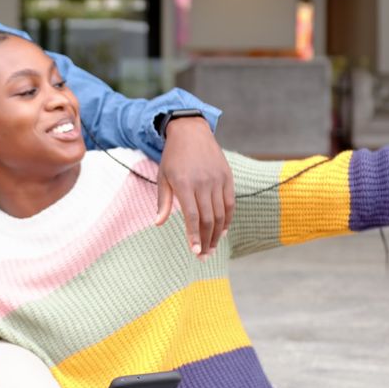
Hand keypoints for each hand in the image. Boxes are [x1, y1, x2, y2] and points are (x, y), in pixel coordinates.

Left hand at [155, 116, 234, 258]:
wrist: (191, 131)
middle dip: (206, 240)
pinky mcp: (227, 177)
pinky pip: (230, 203)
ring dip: (217, 234)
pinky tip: (222, 231)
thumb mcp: (163, 176)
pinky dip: (227, 219)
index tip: (195, 251)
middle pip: (208, 218)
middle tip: (203, 256)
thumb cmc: (173, 157)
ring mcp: (217, 179)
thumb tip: (158, 223)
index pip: (192, 216)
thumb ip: (163, 201)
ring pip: (221, 213)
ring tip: (211, 248)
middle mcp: (203, 182)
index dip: (194, 235)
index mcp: (184, 183)